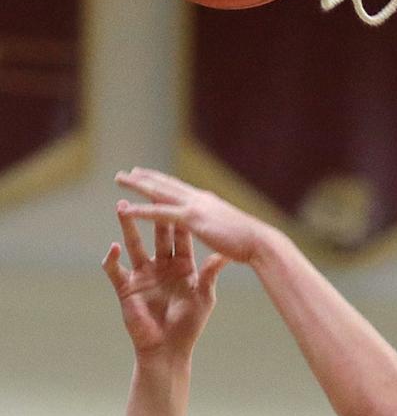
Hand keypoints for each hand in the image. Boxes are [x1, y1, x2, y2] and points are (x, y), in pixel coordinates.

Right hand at [103, 201, 224, 362]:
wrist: (169, 350)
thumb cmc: (189, 326)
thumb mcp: (203, 298)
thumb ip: (209, 275)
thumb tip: (225, 255)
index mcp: (182, 266)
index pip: (181, 236)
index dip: (181, 218)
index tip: (183, 198)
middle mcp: (161, 265)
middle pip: (158, 234)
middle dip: (154, 214)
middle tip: (150, 191)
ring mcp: (143, 275)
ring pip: (134, 244)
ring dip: (128, 227)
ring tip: (122, 207)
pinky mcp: (126, 288)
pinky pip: (115, 270)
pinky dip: (111, 259)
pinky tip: (112, 248)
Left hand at [114, 168, 267, 264]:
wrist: (259, 243)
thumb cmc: (250, 242)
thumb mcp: (230, 232)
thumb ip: (220, 228)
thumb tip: (220, 232)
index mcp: (206, 201)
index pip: (178, 187)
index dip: (161, 180)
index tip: (147, 175)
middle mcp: (198, 199)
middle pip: (165, 184)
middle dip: (145, 177)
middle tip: (127, 172)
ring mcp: (194, 207)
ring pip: (158, 192)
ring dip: (137, 185)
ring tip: (119, 179)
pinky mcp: (191, 219)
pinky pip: (160, 213)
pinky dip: (142, 211)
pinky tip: (127, 209)